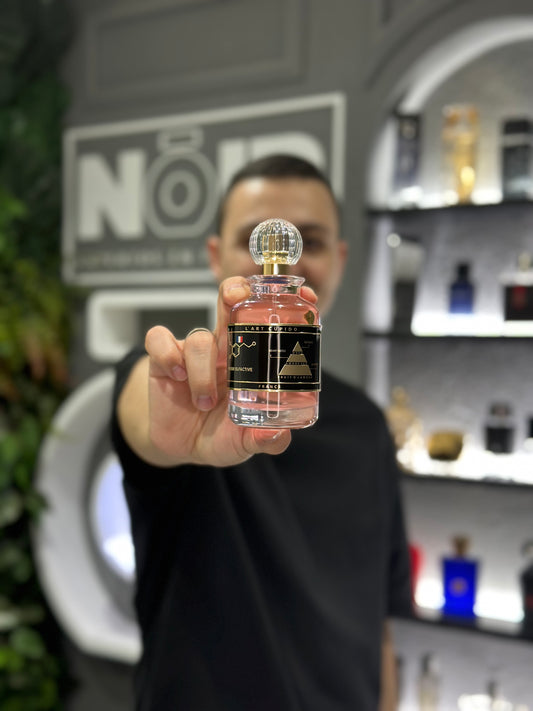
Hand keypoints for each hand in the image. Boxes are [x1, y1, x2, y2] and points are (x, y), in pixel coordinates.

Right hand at [140, 277, 313, 467]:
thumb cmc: (219, 435)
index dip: (280, 305)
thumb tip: (279, 436)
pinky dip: (167, 355)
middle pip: (229, 304)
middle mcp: (224, 349)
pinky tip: (178, 376)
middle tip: (236, 299)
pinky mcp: (163, 360)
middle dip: (234, 292)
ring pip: (199, 338)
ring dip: (203, 369)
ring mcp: (193, 352)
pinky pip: (159, 341)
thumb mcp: (244, 442)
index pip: (265, 320)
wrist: (182, 447)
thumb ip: (264, 441)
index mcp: (250, 360)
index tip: (303, 297)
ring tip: (206, 402)